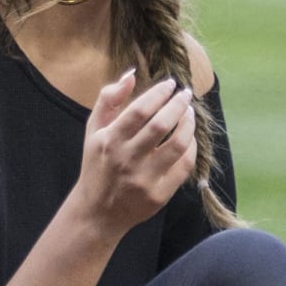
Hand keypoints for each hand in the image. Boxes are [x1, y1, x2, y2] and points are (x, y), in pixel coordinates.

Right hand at [73, 69, 197, 239]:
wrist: (97, 212)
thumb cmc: (97, 164)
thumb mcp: (94, 130)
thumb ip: (108, 99)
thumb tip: (131, 74)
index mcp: (109, 141)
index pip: (139, 110)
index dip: (159, 93)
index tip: (171, 84)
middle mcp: (126, 160)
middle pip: (161, 125)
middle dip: (178, 104)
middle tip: (186, 94)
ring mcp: (143, 179)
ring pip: (177, 145)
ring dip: (188, 124)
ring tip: (190, 113)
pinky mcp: (158, 196)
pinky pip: (183, 166)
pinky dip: (191, 148)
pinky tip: (189, 137)